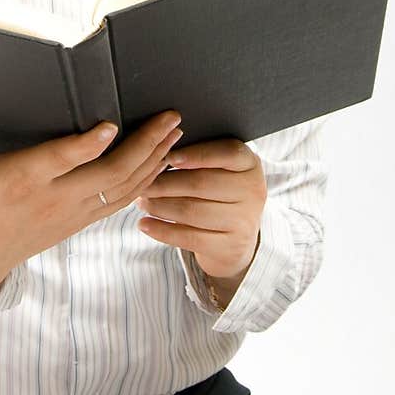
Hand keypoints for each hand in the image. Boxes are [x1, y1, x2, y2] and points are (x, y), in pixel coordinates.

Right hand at [0, 99, 183, 303]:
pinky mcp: (80, 222)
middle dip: (144, 147)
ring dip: (153, 162)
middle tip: (170, 118)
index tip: (111, 126)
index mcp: (24, 180)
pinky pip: (121, 202)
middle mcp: (54, 198)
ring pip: (123, 189)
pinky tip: (163, 163)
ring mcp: (72, 214)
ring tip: (176, 133)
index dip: (87, 146)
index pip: (61, 161)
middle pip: (108, 175)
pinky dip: (146, 183)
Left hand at [134, 136, 266, 283]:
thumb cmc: (220, 188)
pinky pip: (190, 238)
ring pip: (192, 211)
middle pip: (202, 183)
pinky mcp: (230, 247)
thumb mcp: (221, 167)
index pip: (227, 153)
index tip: (169, 155)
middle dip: (165, 183)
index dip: (197, 154)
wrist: (236, 234)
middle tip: (142, 182)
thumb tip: (161, 147)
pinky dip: (162, 230)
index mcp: (249, 163)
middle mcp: (252, 191)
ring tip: (141, 200)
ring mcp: (243, 221)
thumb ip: (201, 155)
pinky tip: (144, 224)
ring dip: (160, 205)